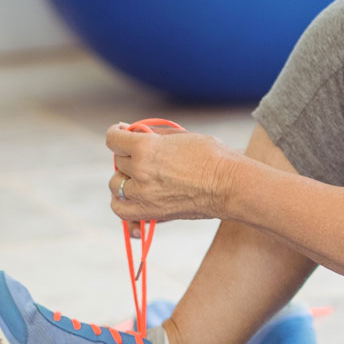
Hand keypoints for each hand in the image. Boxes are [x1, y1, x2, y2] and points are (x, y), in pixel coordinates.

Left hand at [106, 123, 231, 224]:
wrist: (230, 185)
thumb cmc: (212, 156)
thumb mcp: (181, 135)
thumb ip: (153, 134)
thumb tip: (131, 131)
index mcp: (146, 147)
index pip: (113, 138)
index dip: (117, 133)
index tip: (122, 133)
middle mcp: (140, 171)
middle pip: (118, 161)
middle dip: (129, 156)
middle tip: (145, 156)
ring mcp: (143, 195)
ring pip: (115, 185)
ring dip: (124, 179)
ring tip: (140, 177)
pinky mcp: (150, 213)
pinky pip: (121, 211)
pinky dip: (122, 204)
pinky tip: (133, 198)